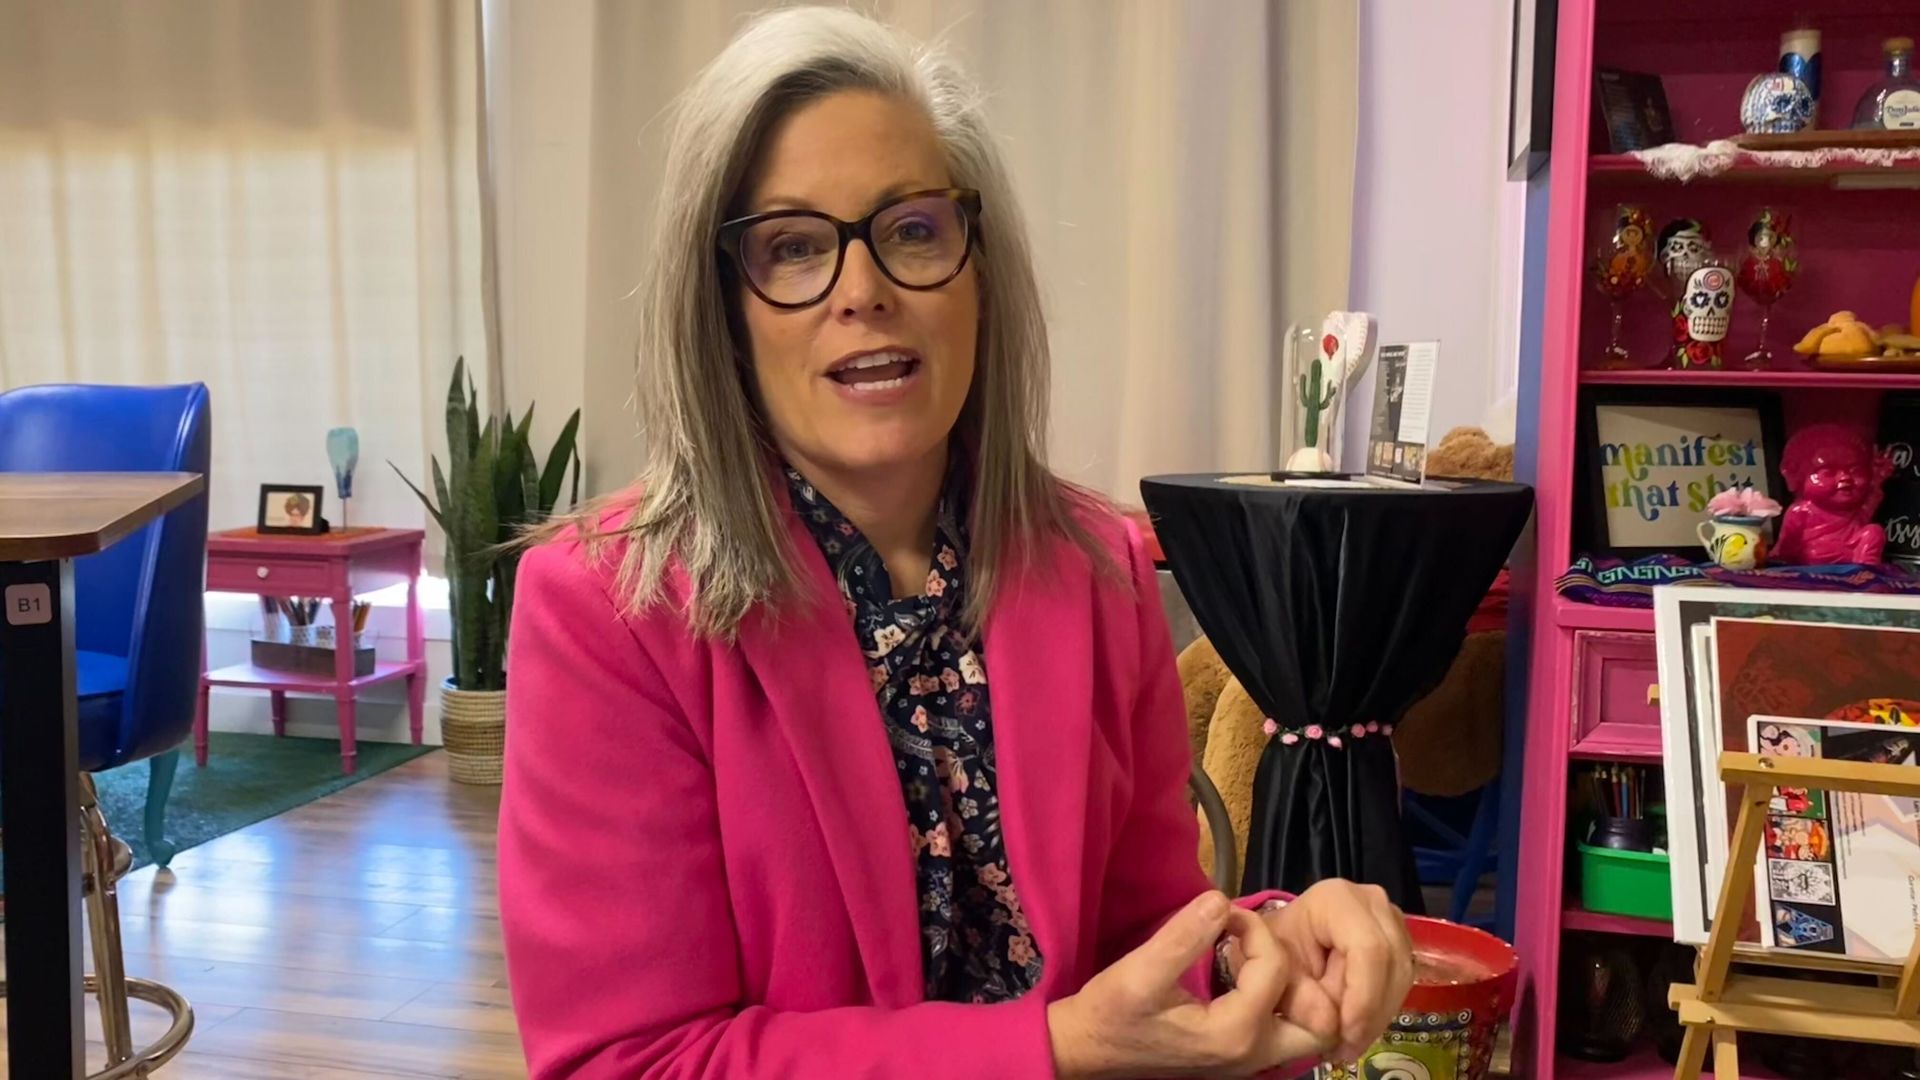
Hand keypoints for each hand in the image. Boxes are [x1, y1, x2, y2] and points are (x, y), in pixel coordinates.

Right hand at [1047, 891, 1339, 1079]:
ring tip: (1258, 958)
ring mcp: (1248, 1062)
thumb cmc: (1111, 1013)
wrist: (1088, 1049)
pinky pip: (1285, 1033)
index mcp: (1234, 1033)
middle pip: (1317, 1019)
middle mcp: (1252, 1055)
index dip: (1253, 928)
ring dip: (1295, 991)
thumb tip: (1221, 899)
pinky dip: (1282, 1004)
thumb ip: (1184, 936)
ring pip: (1307, 1031)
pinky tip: (1251, 978)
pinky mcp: (1240, 1059)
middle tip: (1260, 946)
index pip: (1276, 967)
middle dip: (1301, 974)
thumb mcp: (1140, 971)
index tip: (1222, 915)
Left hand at [1259, 881, 1413, 1062]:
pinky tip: (1358, 1028)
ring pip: (1401, 975)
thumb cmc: (1273, 951)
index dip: (1363, 997)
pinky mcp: (1397, 939)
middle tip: (1346, 1048)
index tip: (1346, 1035)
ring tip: (1348, 1043)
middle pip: (1390, 963)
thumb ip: (1301, 1001)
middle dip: (1371, 1013)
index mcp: (1338, 899)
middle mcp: (1372, 902)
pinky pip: (1400, 980)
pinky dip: (1380, 1009)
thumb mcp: (1274, 974)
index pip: (1368, 949)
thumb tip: (1331, 1027)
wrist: (1279, 942)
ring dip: (1377, 1016)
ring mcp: (1390, 918)